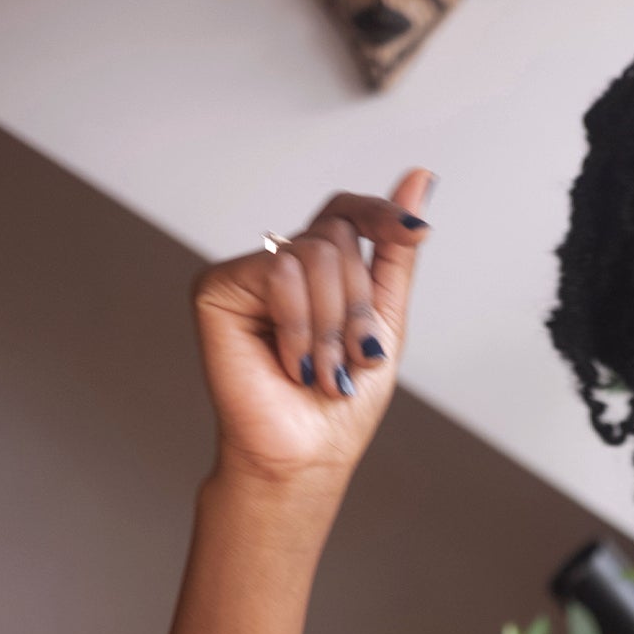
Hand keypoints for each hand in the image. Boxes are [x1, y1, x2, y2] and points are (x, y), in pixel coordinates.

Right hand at [190, 166, 435, 487]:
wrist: (306, 456)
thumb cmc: (340, 403)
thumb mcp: (384, 321)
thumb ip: (395, 252)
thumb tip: (418, 178)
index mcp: (318, 270)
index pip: (346, 212)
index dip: (380, 214)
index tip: (413, 231)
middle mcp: (280, 264)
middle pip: (337, 239)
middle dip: (358, 309)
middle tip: (351, 362)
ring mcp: (246, 273)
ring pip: (314, 256)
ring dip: (332, 328)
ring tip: (322, 373)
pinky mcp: (216, 287)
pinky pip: (281, 275)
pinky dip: (299, 327)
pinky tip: (291, 364)